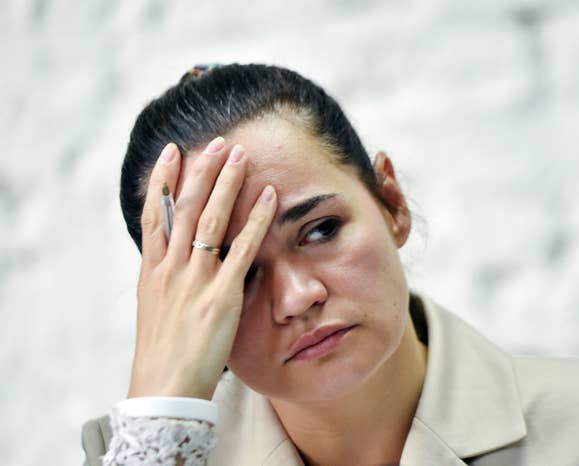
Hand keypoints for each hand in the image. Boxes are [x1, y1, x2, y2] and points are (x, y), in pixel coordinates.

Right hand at [127, 137, 275, 399]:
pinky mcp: (221, 296)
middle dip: (202, 171)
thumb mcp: (154, 308)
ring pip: (210, 219)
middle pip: (185, 207)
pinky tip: (268, 197)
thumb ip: (165, 279)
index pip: (155, 213)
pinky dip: (256, 219)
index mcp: (152, 271)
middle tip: (218, 142)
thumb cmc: (163, 353)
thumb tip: (173, 256)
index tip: (173, 152)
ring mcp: (195, 280)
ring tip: (240, 155)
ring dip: (226, 183)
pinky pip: (242, 249)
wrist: (165, 388)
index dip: (162, 180)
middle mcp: (170, 268)